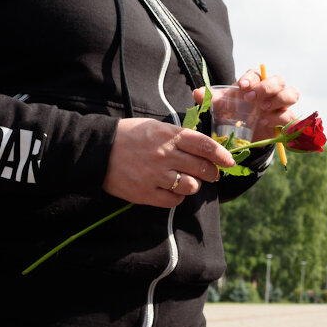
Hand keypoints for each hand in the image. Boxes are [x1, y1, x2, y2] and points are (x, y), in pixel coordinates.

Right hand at [102, 118, 235, 207]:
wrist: (97, 150)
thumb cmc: (129, 135)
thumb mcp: (155, 127)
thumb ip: (179, 136)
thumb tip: (204, 147)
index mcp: (169, 135)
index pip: (205, 145)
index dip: (221, 155)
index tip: (229, 161)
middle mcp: (165, 155)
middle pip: (202, 168)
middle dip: (212, 172)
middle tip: (211, 173)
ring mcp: (155, 176)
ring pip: (191, 186)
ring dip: (194, 184)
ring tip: (188, 180)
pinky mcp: (145, 193)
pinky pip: (174, 200)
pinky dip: (178, 196)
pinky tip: (173, 190)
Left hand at [193, 69, 301, 143]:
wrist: (243, 134)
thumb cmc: (233, 113)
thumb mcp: (220, 106)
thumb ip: (209, 98)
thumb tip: (196, 92)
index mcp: (256, 83)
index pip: (258, 72)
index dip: (252, 77)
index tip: (242, 86)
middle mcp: (272, 91)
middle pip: (279, 80)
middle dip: (267, 87)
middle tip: (252, 98)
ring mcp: (281, 105)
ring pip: (292, 94)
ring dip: (279, 99)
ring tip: (263, 108)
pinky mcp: (285, 120)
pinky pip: (290, 115)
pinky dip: (280, 118)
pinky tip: (265, 123)